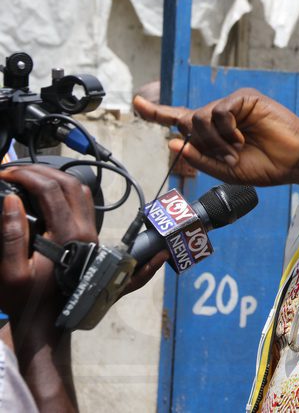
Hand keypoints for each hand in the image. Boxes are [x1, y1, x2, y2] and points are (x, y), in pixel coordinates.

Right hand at [0, 164, 94, 411]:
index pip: (50, 190)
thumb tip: (10, 200)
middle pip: (70, 184)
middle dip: (41, 171)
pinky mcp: (90, 240)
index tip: (5, 173)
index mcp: (69, 236)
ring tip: (29, 178)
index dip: (25, 175)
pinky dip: (66, 192)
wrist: (48, 325)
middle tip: (15, 171)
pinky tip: (46, 195)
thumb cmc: (26, 303)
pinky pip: (85, 205)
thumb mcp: (10, 273)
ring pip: (82, 192)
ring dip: (56, 179)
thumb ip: (11, 234)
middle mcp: (87, 231)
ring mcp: (92, 235)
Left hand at [133, 88, 298, 185]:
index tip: (136, 103)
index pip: (179, 119)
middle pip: (188, 122)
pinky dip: (226, 128)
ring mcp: (232, 105)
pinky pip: (220, 109)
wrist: (294, 161)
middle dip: (201, 144)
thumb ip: (199, 158)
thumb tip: (172, 141)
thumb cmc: (265, 166)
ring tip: (236, 150)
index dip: (157, 112)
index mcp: (212, 134)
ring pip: (202, 116)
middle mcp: (219, 116)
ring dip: (215, 140)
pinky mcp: (244, 99)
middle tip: (227, 158)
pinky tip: (241, 138)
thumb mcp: (226, 171)